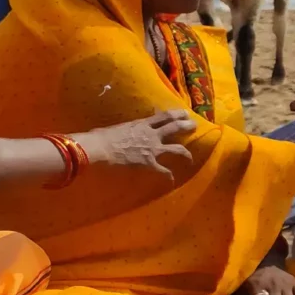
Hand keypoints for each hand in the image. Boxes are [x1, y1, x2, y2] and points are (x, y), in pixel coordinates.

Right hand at [74, 110, 194, 179]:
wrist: (100, 148)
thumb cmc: (103, 136)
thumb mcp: (120, 127)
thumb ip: (130, 127)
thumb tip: (127, 128)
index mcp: (143, 124)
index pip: (164, 116)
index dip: (177, 114)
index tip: (185, 113)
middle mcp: (151, 134)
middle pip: (175, 127)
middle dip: (187, 126)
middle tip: (194, 126)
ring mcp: (152, 149)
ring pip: (176, 148)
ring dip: (186, 153)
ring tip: (190, 158)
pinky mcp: (149, 163)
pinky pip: (163, 170)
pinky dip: (168, 176)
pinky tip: (172, 180)